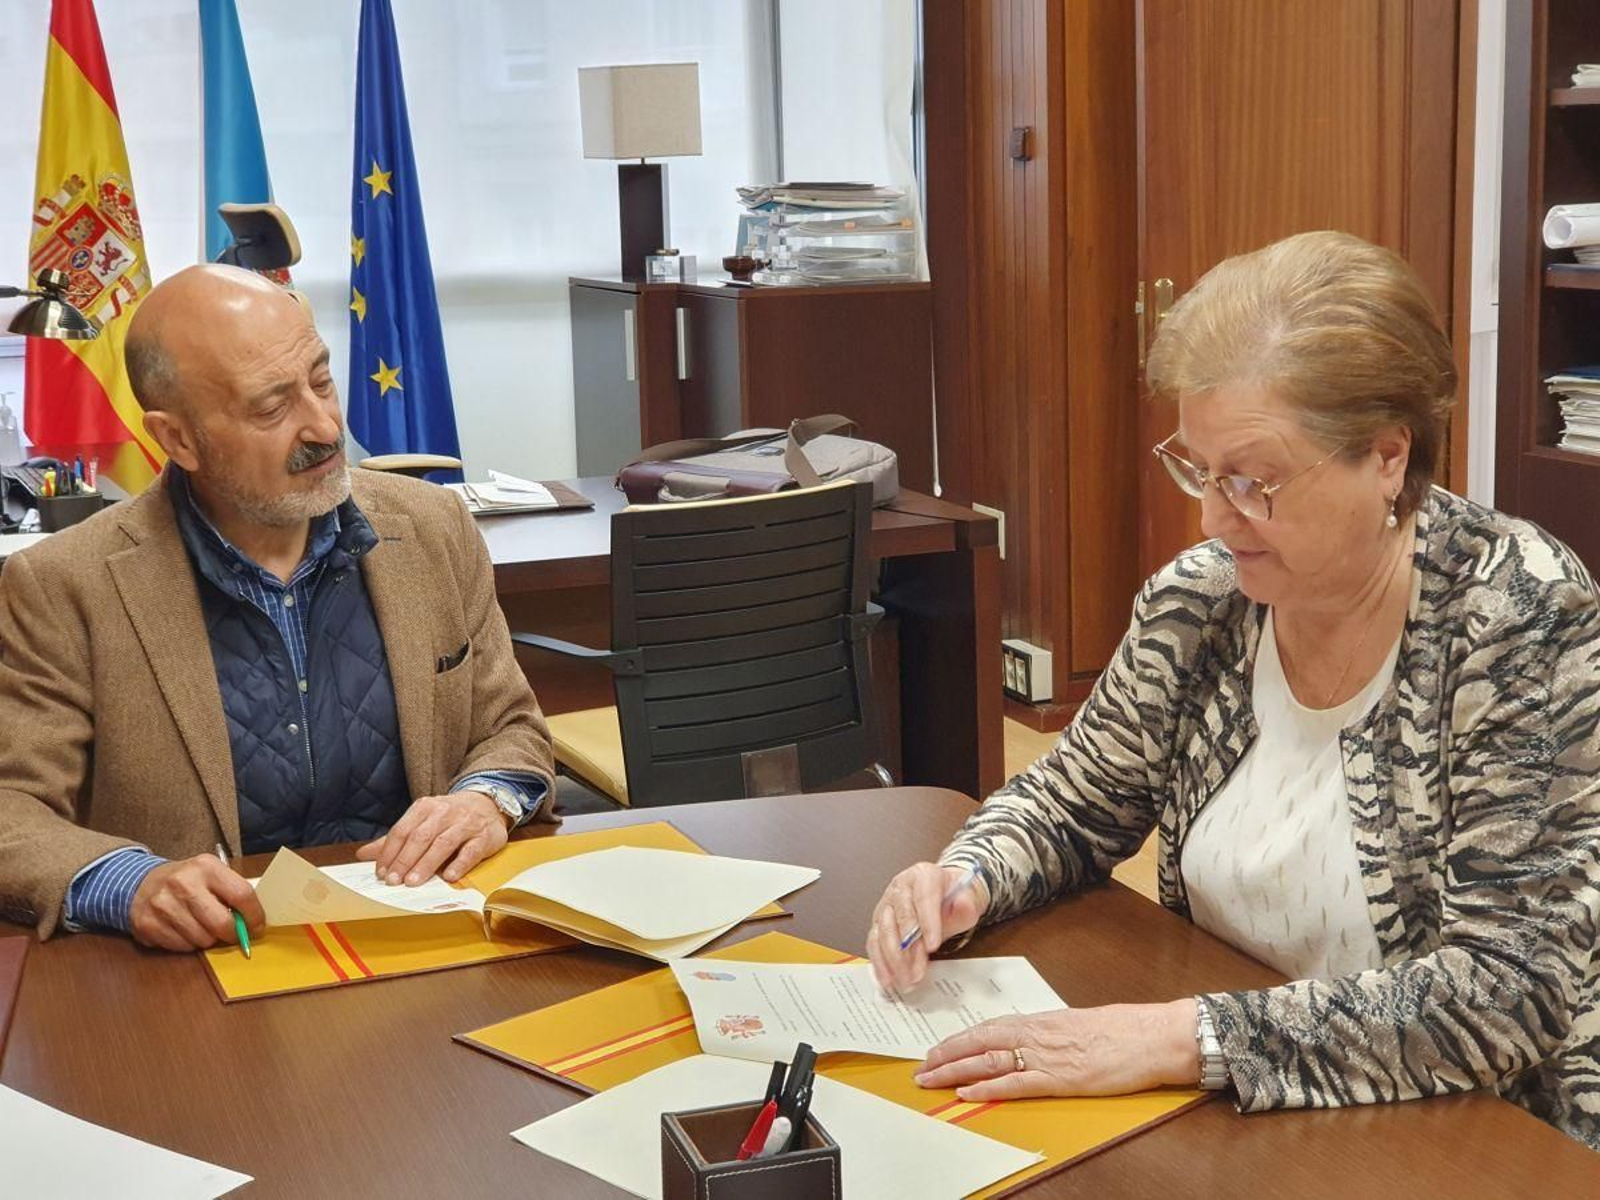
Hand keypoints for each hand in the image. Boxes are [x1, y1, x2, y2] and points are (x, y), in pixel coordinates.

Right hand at [129, 855, 264, 952]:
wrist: (140, 884)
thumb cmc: (186, 882)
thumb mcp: (211, 874)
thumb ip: (232, 892)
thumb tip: (254, 921)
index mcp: (206, 867)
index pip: (242, 894)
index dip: (254, 915)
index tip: (257, 926)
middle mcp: (183, 883)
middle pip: (221, 922)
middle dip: (232, 934)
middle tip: (233, 934)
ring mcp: (163, 904)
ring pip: (202, 939)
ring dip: (208, 939)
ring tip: (202, 926)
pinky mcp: (148, 924)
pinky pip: (182, 947)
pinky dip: (188, 944)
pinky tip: (183, 930)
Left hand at [355, 791, 508, 884]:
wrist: (488, 804)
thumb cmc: (449, 818)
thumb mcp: (421, 821)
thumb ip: (395, 839)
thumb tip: (362, 854)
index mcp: (425, 807)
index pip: (402, 830)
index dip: (390, 852)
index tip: (382, 873)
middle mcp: (444, 812)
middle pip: (421, 837)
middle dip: (405, 860)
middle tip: (394, 881)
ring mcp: (466, 823)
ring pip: (443, 843)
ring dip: (427, 863)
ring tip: (413, 882)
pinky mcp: (484, 836)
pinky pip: (471, 851)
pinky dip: (459, 864)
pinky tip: (449, 877)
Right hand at [866, 862, 988, 991]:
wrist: (945, 896)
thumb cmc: (954, 898)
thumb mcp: (968, 900)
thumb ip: (967, 904)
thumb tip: (963, 905)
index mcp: (923, 875)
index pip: (923, 897)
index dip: (927, 922)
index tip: (933, 945)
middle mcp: (901, 887)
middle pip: (900, 917)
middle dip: (909, 949)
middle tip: (917, 972)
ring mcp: (887, 904)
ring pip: (884, 932)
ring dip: (893, 960)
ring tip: (906, 980)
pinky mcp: (879, 921)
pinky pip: (874, 942)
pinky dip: (880, 962)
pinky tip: (888, 978)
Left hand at [912, 1000, 1199, 1100]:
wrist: (1150, 1036)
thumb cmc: (1120, 1030)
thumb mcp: (1075, 1025)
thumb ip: (1048, 1033)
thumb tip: (1027, 1041)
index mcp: (1040, 1020)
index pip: (987, 1028)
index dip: (958, 1040)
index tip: (936, 1049)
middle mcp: (1036, 1035)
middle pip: (979, 1043)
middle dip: (946, 1055)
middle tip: (920, 1067)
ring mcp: (1046, 1057)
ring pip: (989, 1061)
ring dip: (956, 1070)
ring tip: (930, 1079)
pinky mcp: (1060, 1079)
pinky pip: (1015, 1083)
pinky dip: (988, 1087)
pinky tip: (967, 1092)